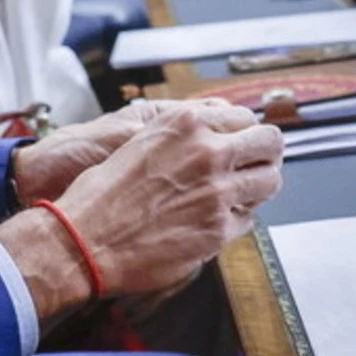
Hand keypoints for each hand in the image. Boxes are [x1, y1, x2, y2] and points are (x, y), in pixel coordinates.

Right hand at [0, 104, 283, 318]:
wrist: (86, 239)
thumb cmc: (102, 191)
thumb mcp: (138, 140)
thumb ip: (179, 134)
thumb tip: (210, 135)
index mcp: (186, 123)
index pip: (244, 116)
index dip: (247, 131)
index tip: (245, 141)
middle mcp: (208, 151)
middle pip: (269, 142)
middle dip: (266, 153)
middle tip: (257, 164)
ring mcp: (218, 191)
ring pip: (269, 181)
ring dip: (259, 186)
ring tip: (243, 193)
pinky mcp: (219, 228)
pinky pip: (249, 218)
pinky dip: (238, 218)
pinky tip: (217, 219)